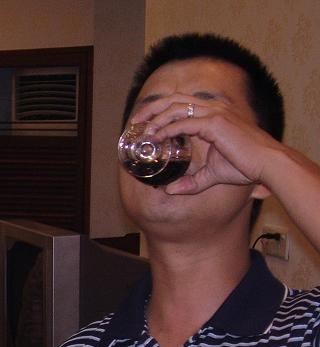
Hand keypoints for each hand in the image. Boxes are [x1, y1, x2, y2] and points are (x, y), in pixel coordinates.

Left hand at [131, 94, 280, 194]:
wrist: (267, 164)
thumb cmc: (246, 166)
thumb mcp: (212, 175)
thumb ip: (192, 182)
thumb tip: (170, 191)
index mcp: (212, 115)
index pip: (180, 104)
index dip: (159, 111)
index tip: (143, 123)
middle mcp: (212, 109)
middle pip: (174, 100)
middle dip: (151, 109)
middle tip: (135, 122)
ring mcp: (214, 114)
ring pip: (176, 108)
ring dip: (156, 119)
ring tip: (143, 132)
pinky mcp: (215, 124)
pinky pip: (184, 124)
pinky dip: (168, 130)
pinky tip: (157, 138)